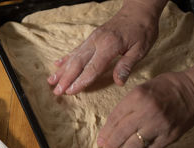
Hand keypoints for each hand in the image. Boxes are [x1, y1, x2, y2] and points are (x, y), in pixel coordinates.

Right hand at [47, 1, 162, 94]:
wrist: (139, 10)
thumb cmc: (142, 30)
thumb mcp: (141, 49)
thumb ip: (127, 65)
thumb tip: (119, 82)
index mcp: (109, 46)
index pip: (92, 68)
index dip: (80, 81)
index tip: (70, 91)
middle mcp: (97, 42)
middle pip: (78, 63)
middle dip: (66, 78)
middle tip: (57, 91)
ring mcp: (92, 39)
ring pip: (74, 56)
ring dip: (62, 70)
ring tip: (51, 81)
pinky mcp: (91, 37)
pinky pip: (76, 49)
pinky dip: (66, 58)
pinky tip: (57, 64)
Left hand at [97, 71, 193, 147]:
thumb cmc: (165, 88)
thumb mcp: (141, 88)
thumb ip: (127, 105)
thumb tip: (112, 125)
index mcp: (136, 97)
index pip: (114, 119)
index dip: (105, 133)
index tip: (101, 141)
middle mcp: (146, 112)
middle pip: (121, 134)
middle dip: (111, 146)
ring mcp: (158, 125)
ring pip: (135, 146)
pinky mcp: (170, 135)